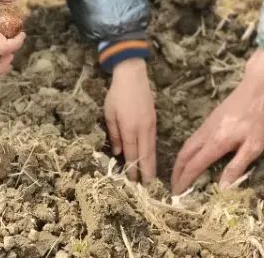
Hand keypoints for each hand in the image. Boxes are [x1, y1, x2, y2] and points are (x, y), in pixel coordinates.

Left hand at [104, 58, 156, 181]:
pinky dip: (152, 153)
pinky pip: (153, 141)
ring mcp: (150, 125)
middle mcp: (143, 129)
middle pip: (146, 155)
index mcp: (130, 128)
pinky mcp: (154, 120)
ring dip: (151, 164)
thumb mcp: (109, 114)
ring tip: (151, 178)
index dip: (132, 169)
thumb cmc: (117, 94)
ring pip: (152, 149)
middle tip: (147, 189)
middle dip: (146, 172)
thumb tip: (118, 152)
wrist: (133, 75)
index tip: (133, 182)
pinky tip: (151, 159)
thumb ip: (114, 134)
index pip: (131, 154)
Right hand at [171, 49, 263, 193]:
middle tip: (174, 188)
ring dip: (179, 163)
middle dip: (176, 173)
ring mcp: (205, 127)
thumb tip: (223, 188)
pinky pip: (192, 140)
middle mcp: (206, 135)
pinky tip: (191, 158)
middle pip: (184, 155)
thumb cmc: (257, 119)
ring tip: (179, 176)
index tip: (178, 194)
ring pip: (186, 147)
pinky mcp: (208, 122)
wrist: (254, 90)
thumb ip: (237, 167)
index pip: (194, 165)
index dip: (184, 181)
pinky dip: (186, 153)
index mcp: (216, 143)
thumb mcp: (253, 146)